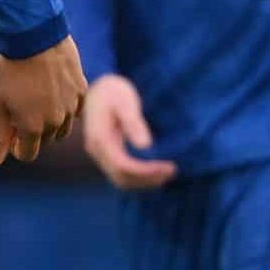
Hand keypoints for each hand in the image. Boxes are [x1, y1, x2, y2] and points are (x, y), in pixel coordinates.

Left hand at [0, 35, 86, 165]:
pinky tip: (53, 89)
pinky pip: (75, 109)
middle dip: (32, 132)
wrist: (34, 36)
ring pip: (62, 127)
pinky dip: (65, 105)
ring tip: (36, 97)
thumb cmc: (11, 70)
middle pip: (45, 140)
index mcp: (33, 128)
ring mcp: (71, 107)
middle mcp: (56, 122)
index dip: (16, 147)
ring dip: (50, 121)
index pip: (28, 154)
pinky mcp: (82, 91)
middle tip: (20, 109)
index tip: (11, 132)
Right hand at [80, 74, 177, 188]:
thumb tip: (145, 145)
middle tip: (172, 170)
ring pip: (121, 179)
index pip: (123, 165)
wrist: (97, 88)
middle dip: (147, 179)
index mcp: (99, 138)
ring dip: (144, 181)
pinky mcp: (106, 154)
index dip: (146, 171)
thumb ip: (133, 122)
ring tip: (167, 173)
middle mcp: (97, 150)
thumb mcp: (123, 100)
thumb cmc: (112, 91)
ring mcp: (100, 154)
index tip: (168, 166)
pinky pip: (122, 173)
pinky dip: (139, 176)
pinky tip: (154, 170)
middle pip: (121, 177)